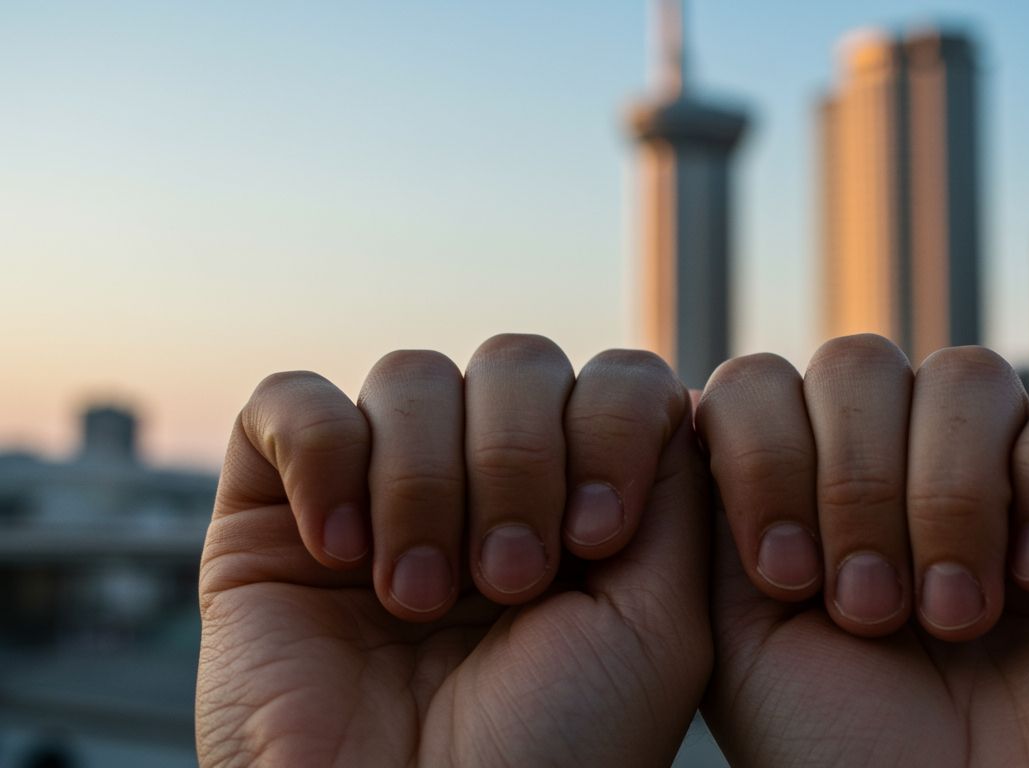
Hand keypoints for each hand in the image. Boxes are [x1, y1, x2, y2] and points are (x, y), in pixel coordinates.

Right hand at [196, 336, 709, 765]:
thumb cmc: (554, 754)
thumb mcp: (659, 619)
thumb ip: (670, 487)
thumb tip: (658, 390)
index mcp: (583, 505)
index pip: (611, 380)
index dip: (609, 428)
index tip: (598, 539)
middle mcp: (487, 487)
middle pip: (514, 362)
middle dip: (519, 461)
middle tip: (508, 582)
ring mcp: (381, 495)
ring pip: (409, 375)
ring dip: (425, 484)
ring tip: (420, 601)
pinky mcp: (273, 519)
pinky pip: (289, 403)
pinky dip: (323, 456)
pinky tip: (342, 555)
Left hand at [695, 336, 1028, 765]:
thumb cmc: (853, 762)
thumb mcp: (741, 629)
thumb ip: (718, 506)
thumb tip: (703, 400)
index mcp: (817, 491)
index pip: (768, 381)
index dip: (764, 454)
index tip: (783, 576)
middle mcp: (914, 468)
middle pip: (861, 364)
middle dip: (854, 486)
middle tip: (870, 610)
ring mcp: (1021, 476)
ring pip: (970, 376)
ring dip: (946, 499)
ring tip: (952, 615)